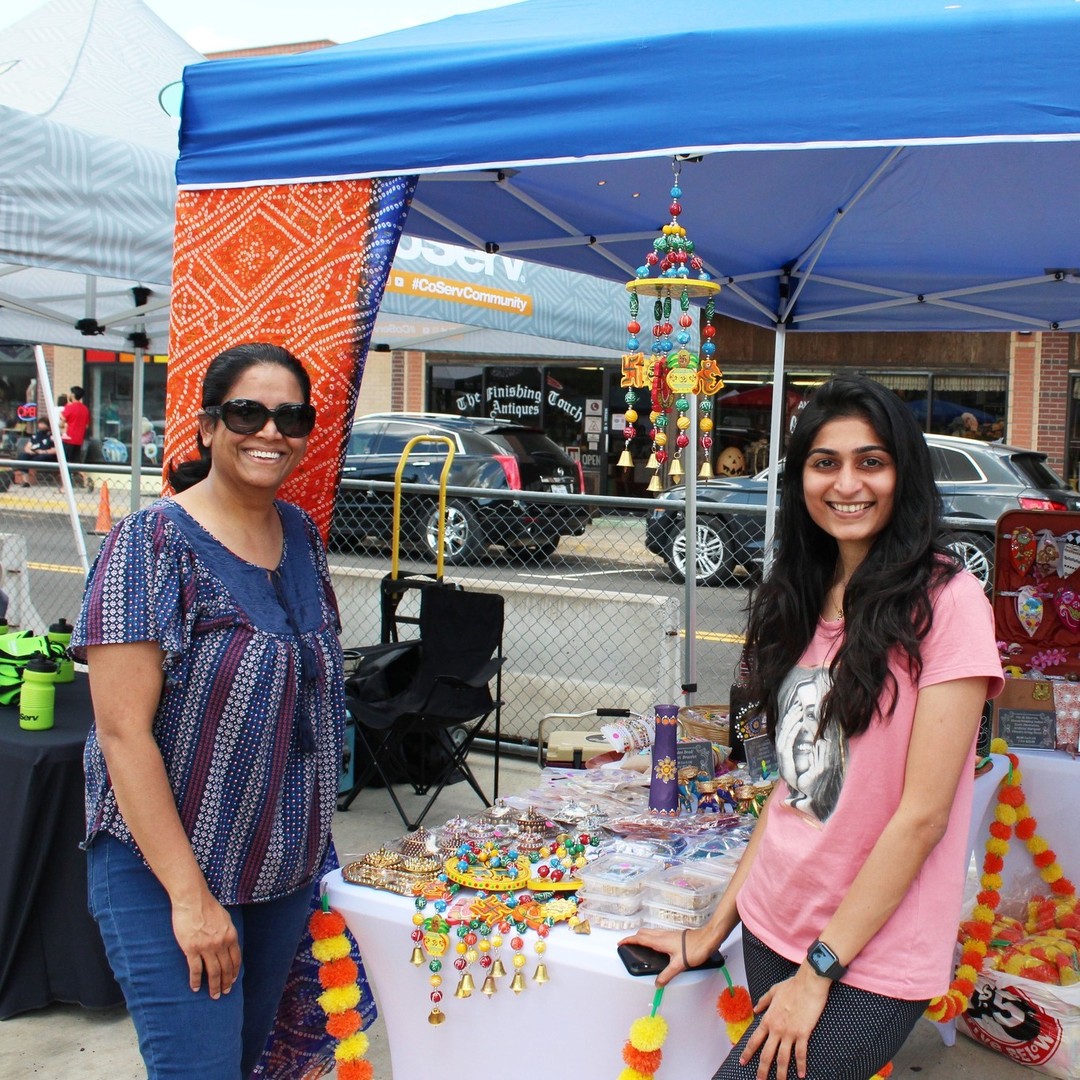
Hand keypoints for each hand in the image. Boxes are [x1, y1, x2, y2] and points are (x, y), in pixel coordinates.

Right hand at [170, 891, 240, 998]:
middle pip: (225, 968)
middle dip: (226, 983)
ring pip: (213, 972)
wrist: (192, 900)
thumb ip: (228, 932)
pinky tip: (196, 988)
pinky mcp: (191, 949)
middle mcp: (221, 943)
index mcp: (231, 935)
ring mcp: (206, 947)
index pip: (235, 959)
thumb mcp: (226, 918)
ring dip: (214, 986)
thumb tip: (229, 943)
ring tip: (214, 995)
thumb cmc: (208, 907)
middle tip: (224, 993)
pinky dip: (196, 981)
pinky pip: (196, 969)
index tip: (233, 981)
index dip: (234, 972)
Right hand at [617, 926, 715, 985]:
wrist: (708, 938)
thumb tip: (657, 984)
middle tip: (629, 945)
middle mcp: (662, 935)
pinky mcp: (674, 935)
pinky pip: (657, 934)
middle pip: (643, 933)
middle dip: (634, 937)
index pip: (640, 938)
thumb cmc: (695, 949)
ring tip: (640, 945)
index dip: (629, 940)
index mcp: (660, 941)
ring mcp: (668, 934)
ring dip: (642, 937)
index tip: (621, 943)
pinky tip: (657, 946)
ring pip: (650, 932)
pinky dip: (651, 937)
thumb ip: (667, 975)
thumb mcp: (679, 965)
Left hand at [739, 965, 829, 1079]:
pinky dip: (801, 1065)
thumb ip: (763, 1001)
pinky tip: (801, 1075)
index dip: (747, 1052)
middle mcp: (776, 1029)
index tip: (742, 1062)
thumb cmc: (792, 985)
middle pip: (766, 1054)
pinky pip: (801, 1053)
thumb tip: (755, 1009)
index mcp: (768, 1019)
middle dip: (762, 1070)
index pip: (754, 1040)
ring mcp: (790, 1032)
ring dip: (780, 1073)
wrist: (808, 984)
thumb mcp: (773, 991)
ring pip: (783, 1058)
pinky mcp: (803, 1033)